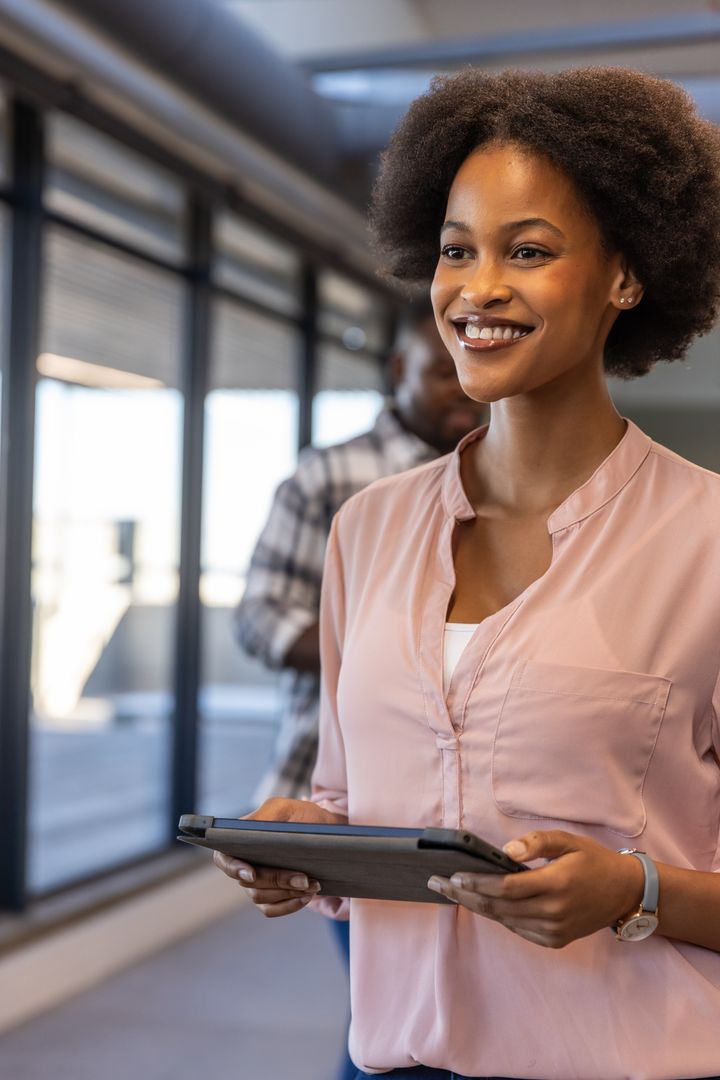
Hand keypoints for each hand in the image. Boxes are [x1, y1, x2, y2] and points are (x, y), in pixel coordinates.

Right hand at [212, 798, 347, 918]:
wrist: (326, 832)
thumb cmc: (303, 816)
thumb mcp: (285, 808)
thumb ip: (264, 816)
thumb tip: (246, 829)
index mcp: (241, 840)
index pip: (224, 859)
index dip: (235, 869)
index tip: (251, 875)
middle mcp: (244, 863)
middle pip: (249, 883)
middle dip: (277, 881)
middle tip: (304, 878)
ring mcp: (256, 883)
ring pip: (261, 898)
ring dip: (288, 893)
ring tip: (312, 884)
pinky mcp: (270, 897)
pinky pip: (271, 909)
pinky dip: (289, 905)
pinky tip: (306, 896)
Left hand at [427, 830, 644, 947]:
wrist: (624, 893)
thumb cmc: (593, 861)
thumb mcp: (568, 841)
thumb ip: (536, 843)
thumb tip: (504, 851)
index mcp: (556, 884)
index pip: (505, 888)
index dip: (476, 882)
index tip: (452, 875)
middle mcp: (553, 912)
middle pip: (497, 906)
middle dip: (464, 894)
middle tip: (437, 883)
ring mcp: (553, 931)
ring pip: (504, 919)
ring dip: (475, 905)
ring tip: (451, 891)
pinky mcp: (554, 941)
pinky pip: (517, 928)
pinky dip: (497, 915)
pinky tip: (480, 902)